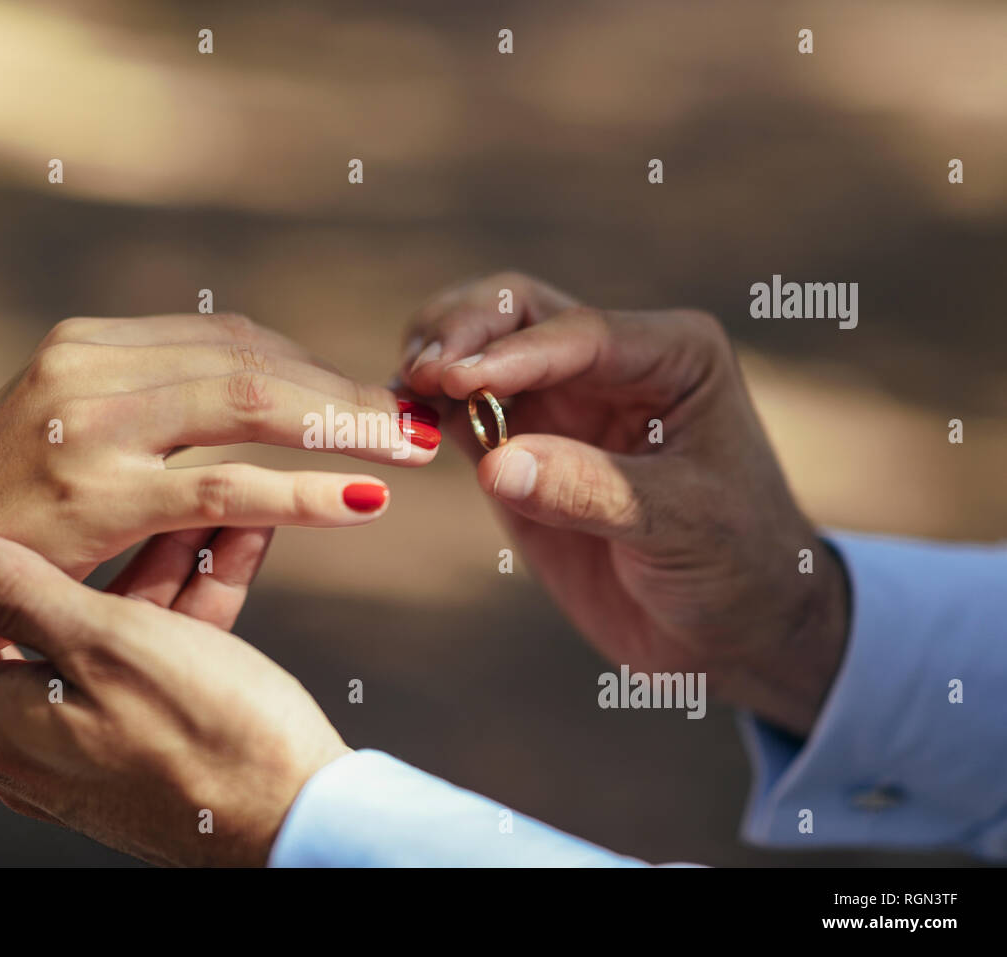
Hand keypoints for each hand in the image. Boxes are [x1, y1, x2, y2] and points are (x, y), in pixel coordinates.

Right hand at [0, 312, 440, 667]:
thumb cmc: (1, 524)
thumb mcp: (70, 441)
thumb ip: (148, 408)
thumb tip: (250, 396)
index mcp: (87, 346)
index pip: (230, 338)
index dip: (313, 368)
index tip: (371, 398)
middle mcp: (86, 367)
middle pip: (252, 360)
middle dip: (344, 392)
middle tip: (418, 419)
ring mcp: (87, 425)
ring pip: (248, 405)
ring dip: (343, 427)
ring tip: (412, 449)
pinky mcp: (91, 494)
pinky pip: (223, 486)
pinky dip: (303, 491)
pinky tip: (362, 503)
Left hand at [0, 523, 347, 865]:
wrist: (302, 821)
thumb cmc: (204, 734)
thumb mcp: (107, 644)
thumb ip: (16, 593)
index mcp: (1, 727)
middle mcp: (37, 748)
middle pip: (37, 632)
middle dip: (90, 555)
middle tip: (130, 493)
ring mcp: (100, 750)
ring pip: (111, 638)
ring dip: (158, 569)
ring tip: (208, 503)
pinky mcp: (157, 748)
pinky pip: (157, 663)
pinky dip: (189, 608)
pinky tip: (233, 543)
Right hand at [399, 273, 848, 734]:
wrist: (734, 630)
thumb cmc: (737, 566)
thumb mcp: (681, 526)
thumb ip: (590, 491)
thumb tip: (497, 464)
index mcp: (672, 356)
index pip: (579, 334)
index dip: (512, 353)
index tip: (456, 379)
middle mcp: (611, 363)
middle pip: (518, 312)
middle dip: (463, 331)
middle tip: (422, 371)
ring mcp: (561, 403)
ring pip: (480, 350)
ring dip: (436, 359)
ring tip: (403, 392)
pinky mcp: (520, 448)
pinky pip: (462, 412)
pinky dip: (426, 409)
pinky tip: (399, 420)